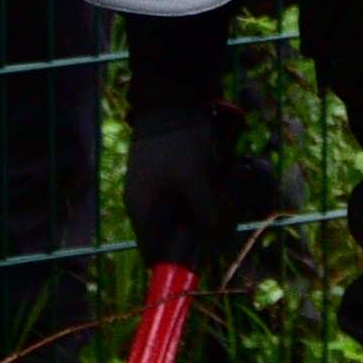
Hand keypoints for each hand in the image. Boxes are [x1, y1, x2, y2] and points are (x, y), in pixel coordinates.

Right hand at [124, 97, 287, 273]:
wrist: (171, 98)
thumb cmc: (180, 141)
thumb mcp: (197, 178)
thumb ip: (207, 213)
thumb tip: (216, 240)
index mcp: (141, 210)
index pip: (152, 255)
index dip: (175, 264)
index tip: (200, 262)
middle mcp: (141, 204)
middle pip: (167, 236)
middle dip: (193, 235)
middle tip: (219, 224)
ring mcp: (150, 188)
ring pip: (177, 217)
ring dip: (199, 214)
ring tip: (220, 197)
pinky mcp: (163, 174)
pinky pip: (181, 198)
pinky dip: (198, 197)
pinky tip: (216, 183)